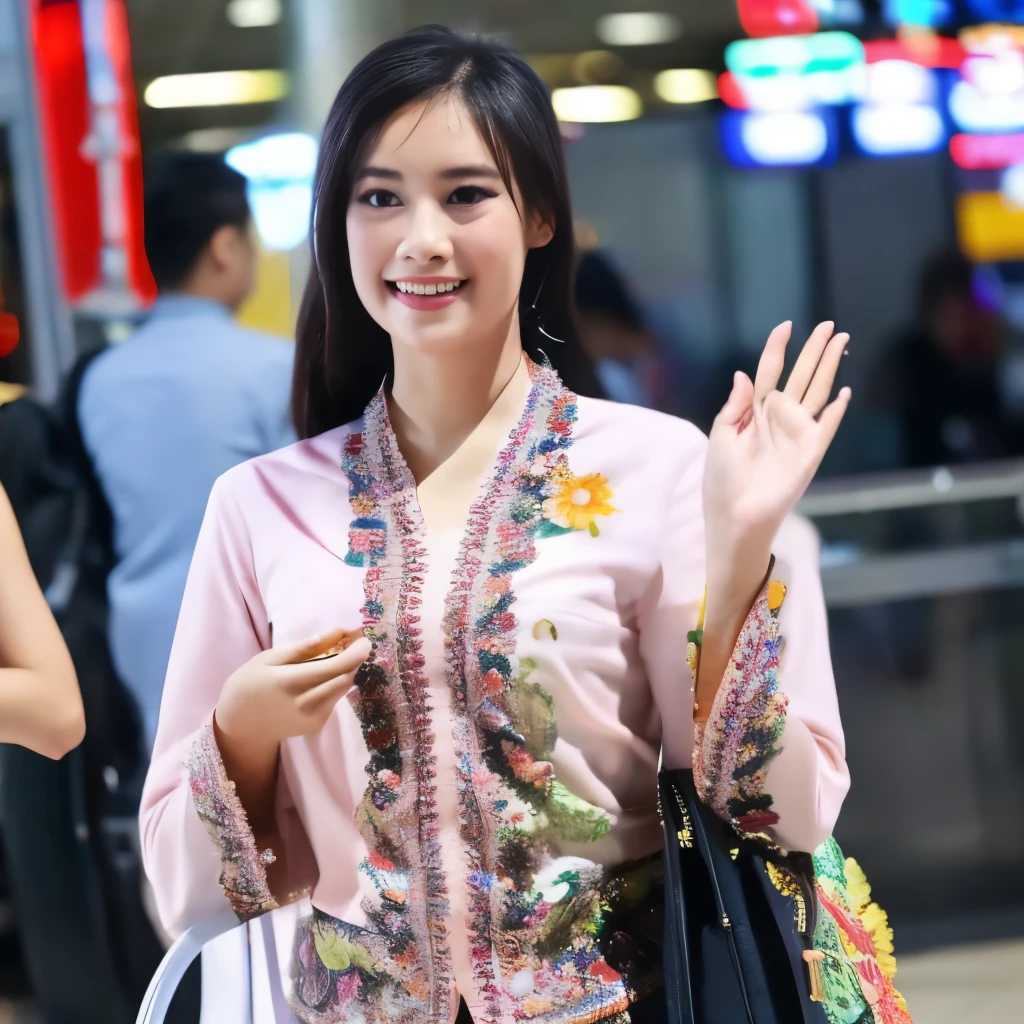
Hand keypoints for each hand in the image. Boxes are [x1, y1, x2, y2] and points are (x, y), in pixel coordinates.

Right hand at [215, 627, 371, 749]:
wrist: (240, 726)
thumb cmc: (248, 685)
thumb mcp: (268, 659)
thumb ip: (303, 648)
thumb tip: (335, 633)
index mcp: (291, 682)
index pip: (335, 667)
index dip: (356, 653)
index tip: (365, 639)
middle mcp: (306, 703)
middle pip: (345, 678)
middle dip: (356, 660)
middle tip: (357, 643)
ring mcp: (313, 717)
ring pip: (343, 689)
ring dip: (348, 671)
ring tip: (341, 656)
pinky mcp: (316, 725)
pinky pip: (335, 699)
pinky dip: (336, 685)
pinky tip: (326, 677)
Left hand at [703, 320, 849, 554]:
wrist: (735, 514)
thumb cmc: (722, 479)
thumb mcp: (720, 435)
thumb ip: (735, 405)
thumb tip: (744, 374)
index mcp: (754, 412)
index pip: (769, 372)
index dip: (777, 348)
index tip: (786, 326)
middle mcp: (778, 418)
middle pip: (800, 375)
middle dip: (815, 350)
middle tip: (830, 325)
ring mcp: (796, 433)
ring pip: (817, 391)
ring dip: (829, 367)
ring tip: (841, 342)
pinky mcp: (810, 451)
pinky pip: (826, 426)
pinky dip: (835, 410)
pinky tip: (844, 393)